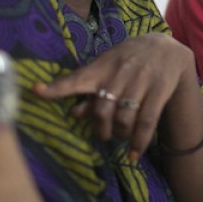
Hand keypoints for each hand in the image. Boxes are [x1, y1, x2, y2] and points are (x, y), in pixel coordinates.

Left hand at [31, 33, 194, 159]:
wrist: (166, 47)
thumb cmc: (128, 60)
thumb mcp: (107, 68)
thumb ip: (91, 89)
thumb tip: (74, 112)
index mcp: (101, 67)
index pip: (75, 78)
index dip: (55, 87)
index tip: (36, 90)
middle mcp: (119, 73)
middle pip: (102, 109)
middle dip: (100, 128)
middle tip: (103, 135)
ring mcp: (141, 81)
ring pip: (124, 118)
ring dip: (119, 134)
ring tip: (119, 136)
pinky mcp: (159, 90)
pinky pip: (147, 122)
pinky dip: (139, 141)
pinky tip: (133, 154)